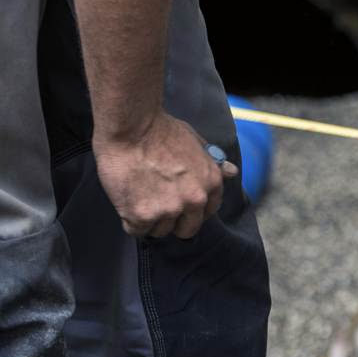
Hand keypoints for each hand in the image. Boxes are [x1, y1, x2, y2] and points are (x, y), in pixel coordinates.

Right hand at [93, 112, 237, 238]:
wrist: (130, 125)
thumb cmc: (160, 129)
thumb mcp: (196, 141)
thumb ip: (213, 162)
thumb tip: (231, 172)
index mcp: (211, 183)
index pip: (206, 213)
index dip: (191, 211)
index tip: (179, 206)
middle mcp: (195, 200)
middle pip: (186, 229)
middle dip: (172, 221)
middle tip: (156, 204)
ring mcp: (170, 209)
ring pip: (160, 230)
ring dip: (149, 220)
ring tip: (138, 197)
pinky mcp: (143, 215)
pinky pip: (136, 230)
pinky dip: (130, 221)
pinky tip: (126, 202)